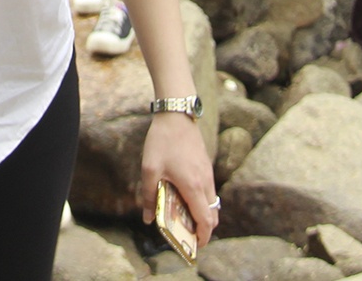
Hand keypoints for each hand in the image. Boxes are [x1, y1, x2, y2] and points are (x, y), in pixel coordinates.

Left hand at [139, 113, 218, 249]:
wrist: (176, 115)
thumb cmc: (162, 142)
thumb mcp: (149, 170)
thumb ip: (149, 196)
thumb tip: (148, 218)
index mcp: (193, 187)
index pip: (206, 220)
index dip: (203, 236)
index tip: (196, 246)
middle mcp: (205, 182)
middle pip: (212, 214)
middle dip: (204, 229)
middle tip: (188, 236)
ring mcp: (207, 173)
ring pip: (212, 203)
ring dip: (203, 215)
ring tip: (185, 219)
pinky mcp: (206, 166)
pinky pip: (209, 191)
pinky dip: (202, 201)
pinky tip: (185, 198)